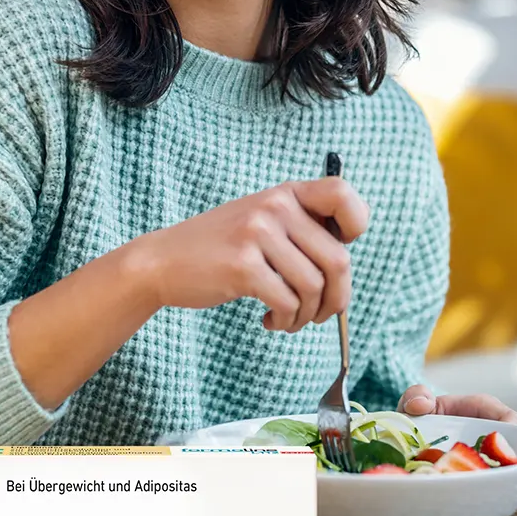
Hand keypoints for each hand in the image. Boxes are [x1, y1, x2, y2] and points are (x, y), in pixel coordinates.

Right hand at [136, 177, 369, 332]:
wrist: (163, 261)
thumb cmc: (221, 249)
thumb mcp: (262, 222)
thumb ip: (301, 230)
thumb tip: (345, 267)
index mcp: (286, 193)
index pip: (344, 194)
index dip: (354, 227)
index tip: (335, 253)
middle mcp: (275, 206)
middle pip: (338, 259)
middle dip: (336, 299)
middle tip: (320, 314)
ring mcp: (258, 233)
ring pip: (314, 287)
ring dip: (307, 316)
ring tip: (288, 319)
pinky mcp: (243, 265)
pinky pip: (288, 303)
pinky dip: (286, 322)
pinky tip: (270, 321)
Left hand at [397, 384, 516, 492]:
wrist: (406, 444)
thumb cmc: (416, 418)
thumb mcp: (414, 402)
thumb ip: (416, 397)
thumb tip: (420, 405)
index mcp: (472, 410)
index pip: (495, 410)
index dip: (507, 418)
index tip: (514, 426)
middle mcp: (483, 435)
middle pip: (511, 441)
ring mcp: (482, 458)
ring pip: (507, 465)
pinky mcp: (478, 478)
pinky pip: (494, 482)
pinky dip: (502, 491)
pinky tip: (509, 501)